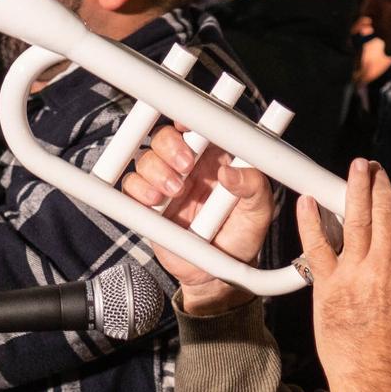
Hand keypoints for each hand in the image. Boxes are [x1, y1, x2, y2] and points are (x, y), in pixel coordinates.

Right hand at [119, 124, 274, 314]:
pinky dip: (138, 189)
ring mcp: (166, 182)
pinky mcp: (147, 203)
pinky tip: (155, 202)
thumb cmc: (241, 237)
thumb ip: (255, 188)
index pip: (197, 125)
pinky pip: (131, 186)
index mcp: (216, 157)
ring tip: (174, 192)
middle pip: (165, 136)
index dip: (188, 118)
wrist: (216, 274)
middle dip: (170, 145)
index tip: (187, 124)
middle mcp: (188, 165)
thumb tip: (231, 172)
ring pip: (146, 158)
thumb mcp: (259, 212)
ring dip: (156, 170)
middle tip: (185, 165)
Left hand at [295, 161, 390, 391]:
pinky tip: (307, 201)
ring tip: (355, 170)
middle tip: (375, 169)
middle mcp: (382, 268)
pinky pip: (317, 247)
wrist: (373, 381)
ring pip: (356, 222)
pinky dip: (311, 222)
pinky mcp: (327, 285)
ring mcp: (353, 274)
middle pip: (385, 215)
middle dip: (381, 187)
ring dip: (356, 190)